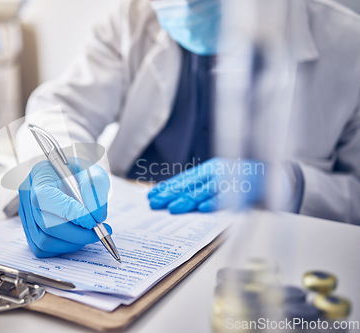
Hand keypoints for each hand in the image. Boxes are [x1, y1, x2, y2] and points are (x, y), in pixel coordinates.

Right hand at [18, 158, 110, 257]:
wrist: (72, 178)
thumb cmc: (81, 173)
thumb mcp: (93, 172)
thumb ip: (96, 188)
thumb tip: (96, 216)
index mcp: (40, 174)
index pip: (46, 197)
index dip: (70, 213)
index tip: (92, 222)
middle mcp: (27, 195)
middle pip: (45, 224)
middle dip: (76, 234)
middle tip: (98, 233)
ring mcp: (26, 214)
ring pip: (44, 240)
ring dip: (71, 242)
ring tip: (88, 234)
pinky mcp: (29, 230)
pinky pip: (42, 248)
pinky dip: (63, 247)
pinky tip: (76, 237)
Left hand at [147, 158, 276, 213]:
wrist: (273, 177)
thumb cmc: (242, 179)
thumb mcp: (219, 177)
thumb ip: (201, 185)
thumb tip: (177, 196)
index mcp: (209, 168)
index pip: (184, 178)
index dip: (167, 187)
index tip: (152, 195)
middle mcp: (216, 172)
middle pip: (189, 184)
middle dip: (170, 195)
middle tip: (155, 203)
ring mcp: (228, 181)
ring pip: (204, 191)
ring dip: (187, 200)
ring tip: (173, 208)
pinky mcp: (241, 190)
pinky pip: (226, 197)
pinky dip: (214, 202)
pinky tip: (202, 208)